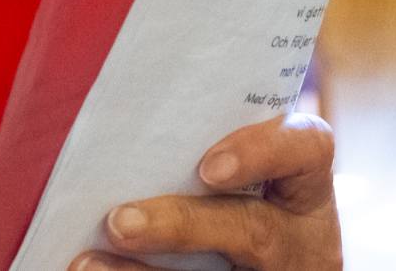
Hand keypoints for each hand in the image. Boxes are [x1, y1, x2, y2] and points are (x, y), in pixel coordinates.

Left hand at [73, 115, 340, 270]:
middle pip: (253, 230)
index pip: (308, 149)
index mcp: (305, 189)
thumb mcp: (255, 182)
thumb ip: (207, 157)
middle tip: (118, 222)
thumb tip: (120, 137)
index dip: (263, 152)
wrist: (270, 260)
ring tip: (87, 263)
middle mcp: (300, 240)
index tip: (209, 167)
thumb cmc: (244, 202)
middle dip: (181, 225)